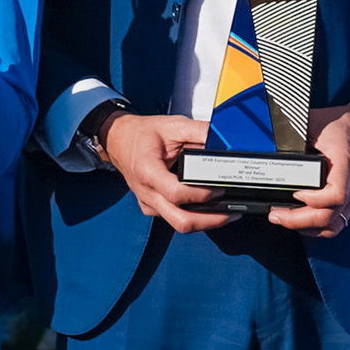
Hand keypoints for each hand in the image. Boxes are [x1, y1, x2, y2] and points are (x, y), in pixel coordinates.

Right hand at [100, 109, 235, 233]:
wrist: (119, 140)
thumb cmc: (143, 134)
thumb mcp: (173, 126)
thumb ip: (199, 132)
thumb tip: (223, 140)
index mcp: (148, 171)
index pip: (176, 194)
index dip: (200, 195)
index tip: (219, 189)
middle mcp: (146, 192)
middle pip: (180, 220)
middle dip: (209, 221)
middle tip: (231, 213)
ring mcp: (148, 203)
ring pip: (179, 224)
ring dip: (204, 222)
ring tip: (226, 213)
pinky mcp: (151, 207)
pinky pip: (174, 219)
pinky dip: (193, 217)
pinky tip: (208, 209)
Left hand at [266, 101, 349, 239]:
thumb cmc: (346, 126)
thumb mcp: (317, 123)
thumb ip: (294, 134)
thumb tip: (268, 143)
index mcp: (345, 162)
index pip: (336, 193)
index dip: (313, 200)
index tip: (295, 193)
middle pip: (330, 216)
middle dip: (299, 221)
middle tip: (276, 215)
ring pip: (334, 225)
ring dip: (307, 228)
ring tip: (285, 220)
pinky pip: (338, 223)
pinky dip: (318, 228)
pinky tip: (302, 223)